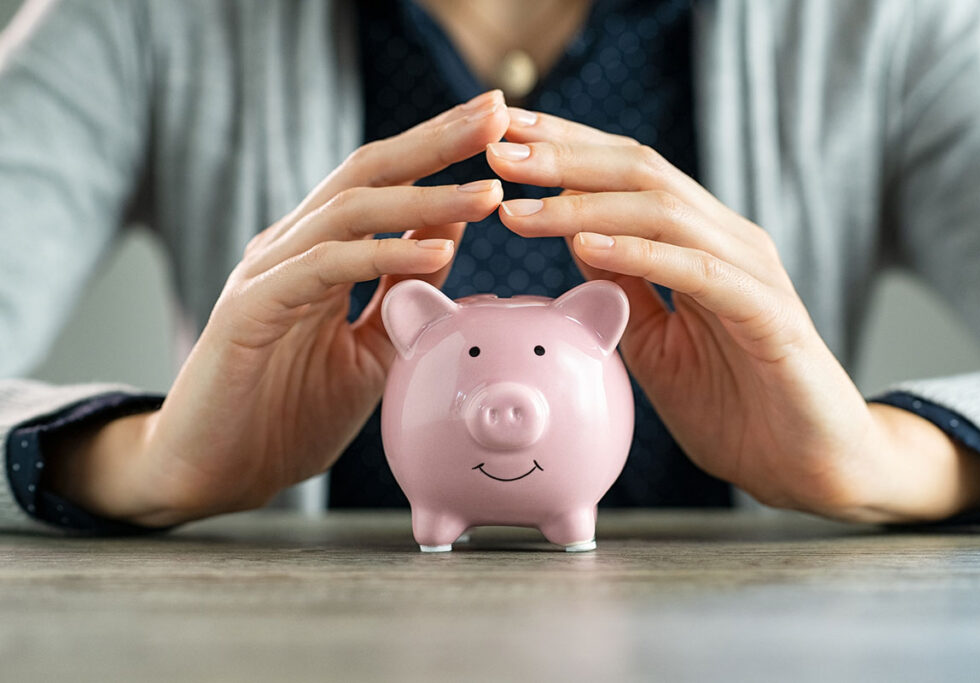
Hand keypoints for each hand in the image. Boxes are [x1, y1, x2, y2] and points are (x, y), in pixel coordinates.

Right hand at [45, 91, 510, 525]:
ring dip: (422, 199)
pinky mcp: (250, 308)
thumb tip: (451, 229)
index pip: (385, 183)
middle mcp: (293, 248)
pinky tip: (434, 254)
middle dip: (434, 142)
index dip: (439, 151)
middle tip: (496, 114)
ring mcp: (268, 273)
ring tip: (485, 193)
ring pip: (348, 212)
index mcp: (322, 253)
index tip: (501, 127)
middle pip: (368, 173)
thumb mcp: (372, 346)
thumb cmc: (291, 413)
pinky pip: (324, 269)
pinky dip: (380, 257)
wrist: (216, 472)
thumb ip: (403, 288)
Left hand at [488, 108, 979, 522]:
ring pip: (663, 210)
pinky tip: (585, 248)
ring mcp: (749, 271)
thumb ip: (621, 288)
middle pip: (639, 172)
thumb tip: (574, 241)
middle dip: (563, 157)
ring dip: (583, 204)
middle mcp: (724, 240)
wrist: (809, 464)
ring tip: (520, 206)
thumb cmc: (734, 405)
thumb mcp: (654, 341)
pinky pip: (698, 271)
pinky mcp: (767, 313)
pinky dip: (640, 254)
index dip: (563, 150)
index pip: (625, 175)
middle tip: (497, 148)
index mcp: (696, 242)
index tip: (500, 139)